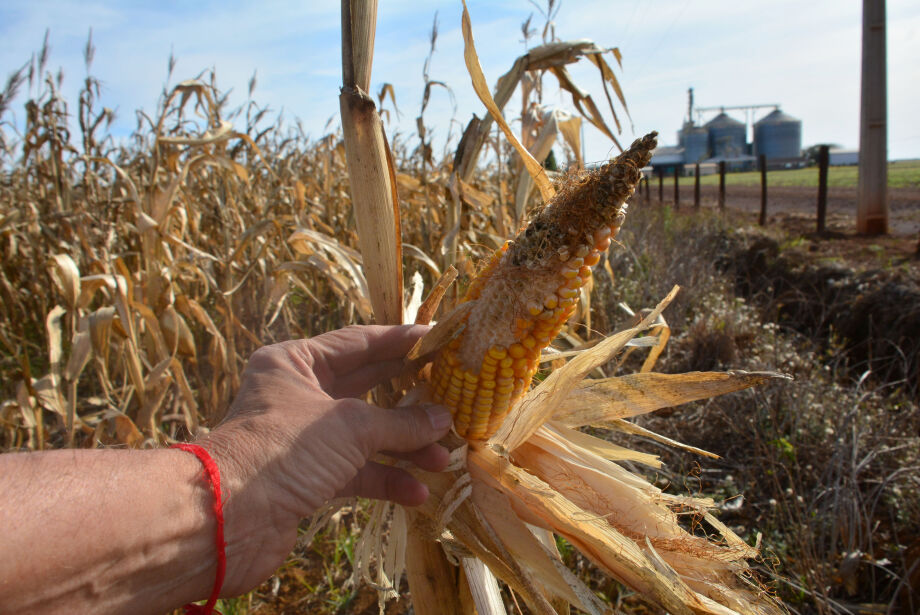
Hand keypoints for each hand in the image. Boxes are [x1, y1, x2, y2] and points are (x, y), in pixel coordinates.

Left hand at [199, 324, 451, 595]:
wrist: (227, 519)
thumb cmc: (284, 449)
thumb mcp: (350, 426)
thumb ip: (400, 422)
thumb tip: (443, 420)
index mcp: (295, 363)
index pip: (357, 342)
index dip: (400, 342)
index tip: (438, 341)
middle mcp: (297, 395)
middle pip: (365, 389)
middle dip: (409, 398)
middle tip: (450, 394)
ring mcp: (302, 439)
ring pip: (364, 436)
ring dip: (404, 447)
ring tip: (443, 457)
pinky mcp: (306, 478)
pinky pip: (355, 472)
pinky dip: (385, 480)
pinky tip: (416, 492)